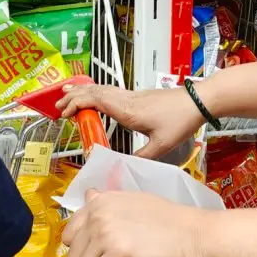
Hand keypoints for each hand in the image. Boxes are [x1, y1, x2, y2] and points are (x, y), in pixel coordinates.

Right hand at [57, 83, 203, 158]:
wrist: (198, 101)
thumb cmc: (181, 119)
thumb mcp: (161, 144)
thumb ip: (142, 157)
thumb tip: (124, 167)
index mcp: (128, 110)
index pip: (95, 100)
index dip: (77, 104)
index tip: (65, 113)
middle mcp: (127, 99)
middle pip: (94, 92)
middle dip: (73, 96)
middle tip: (57, 104)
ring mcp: (133, 95)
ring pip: (102, 89)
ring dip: (83, 91)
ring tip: (68, 93)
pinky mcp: (139, 96)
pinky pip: (111, 91)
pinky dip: (96, 93)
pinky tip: (96, 97)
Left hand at [63, 190, 205, 256]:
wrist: (201, 242)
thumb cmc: (177, 229)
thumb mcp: (138, 204)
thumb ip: (111, 207)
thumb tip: (89, 196)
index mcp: (104, 201)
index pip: (70, 233)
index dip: (84, 252)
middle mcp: (101, 214)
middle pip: (73, 256)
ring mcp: (107, 234)